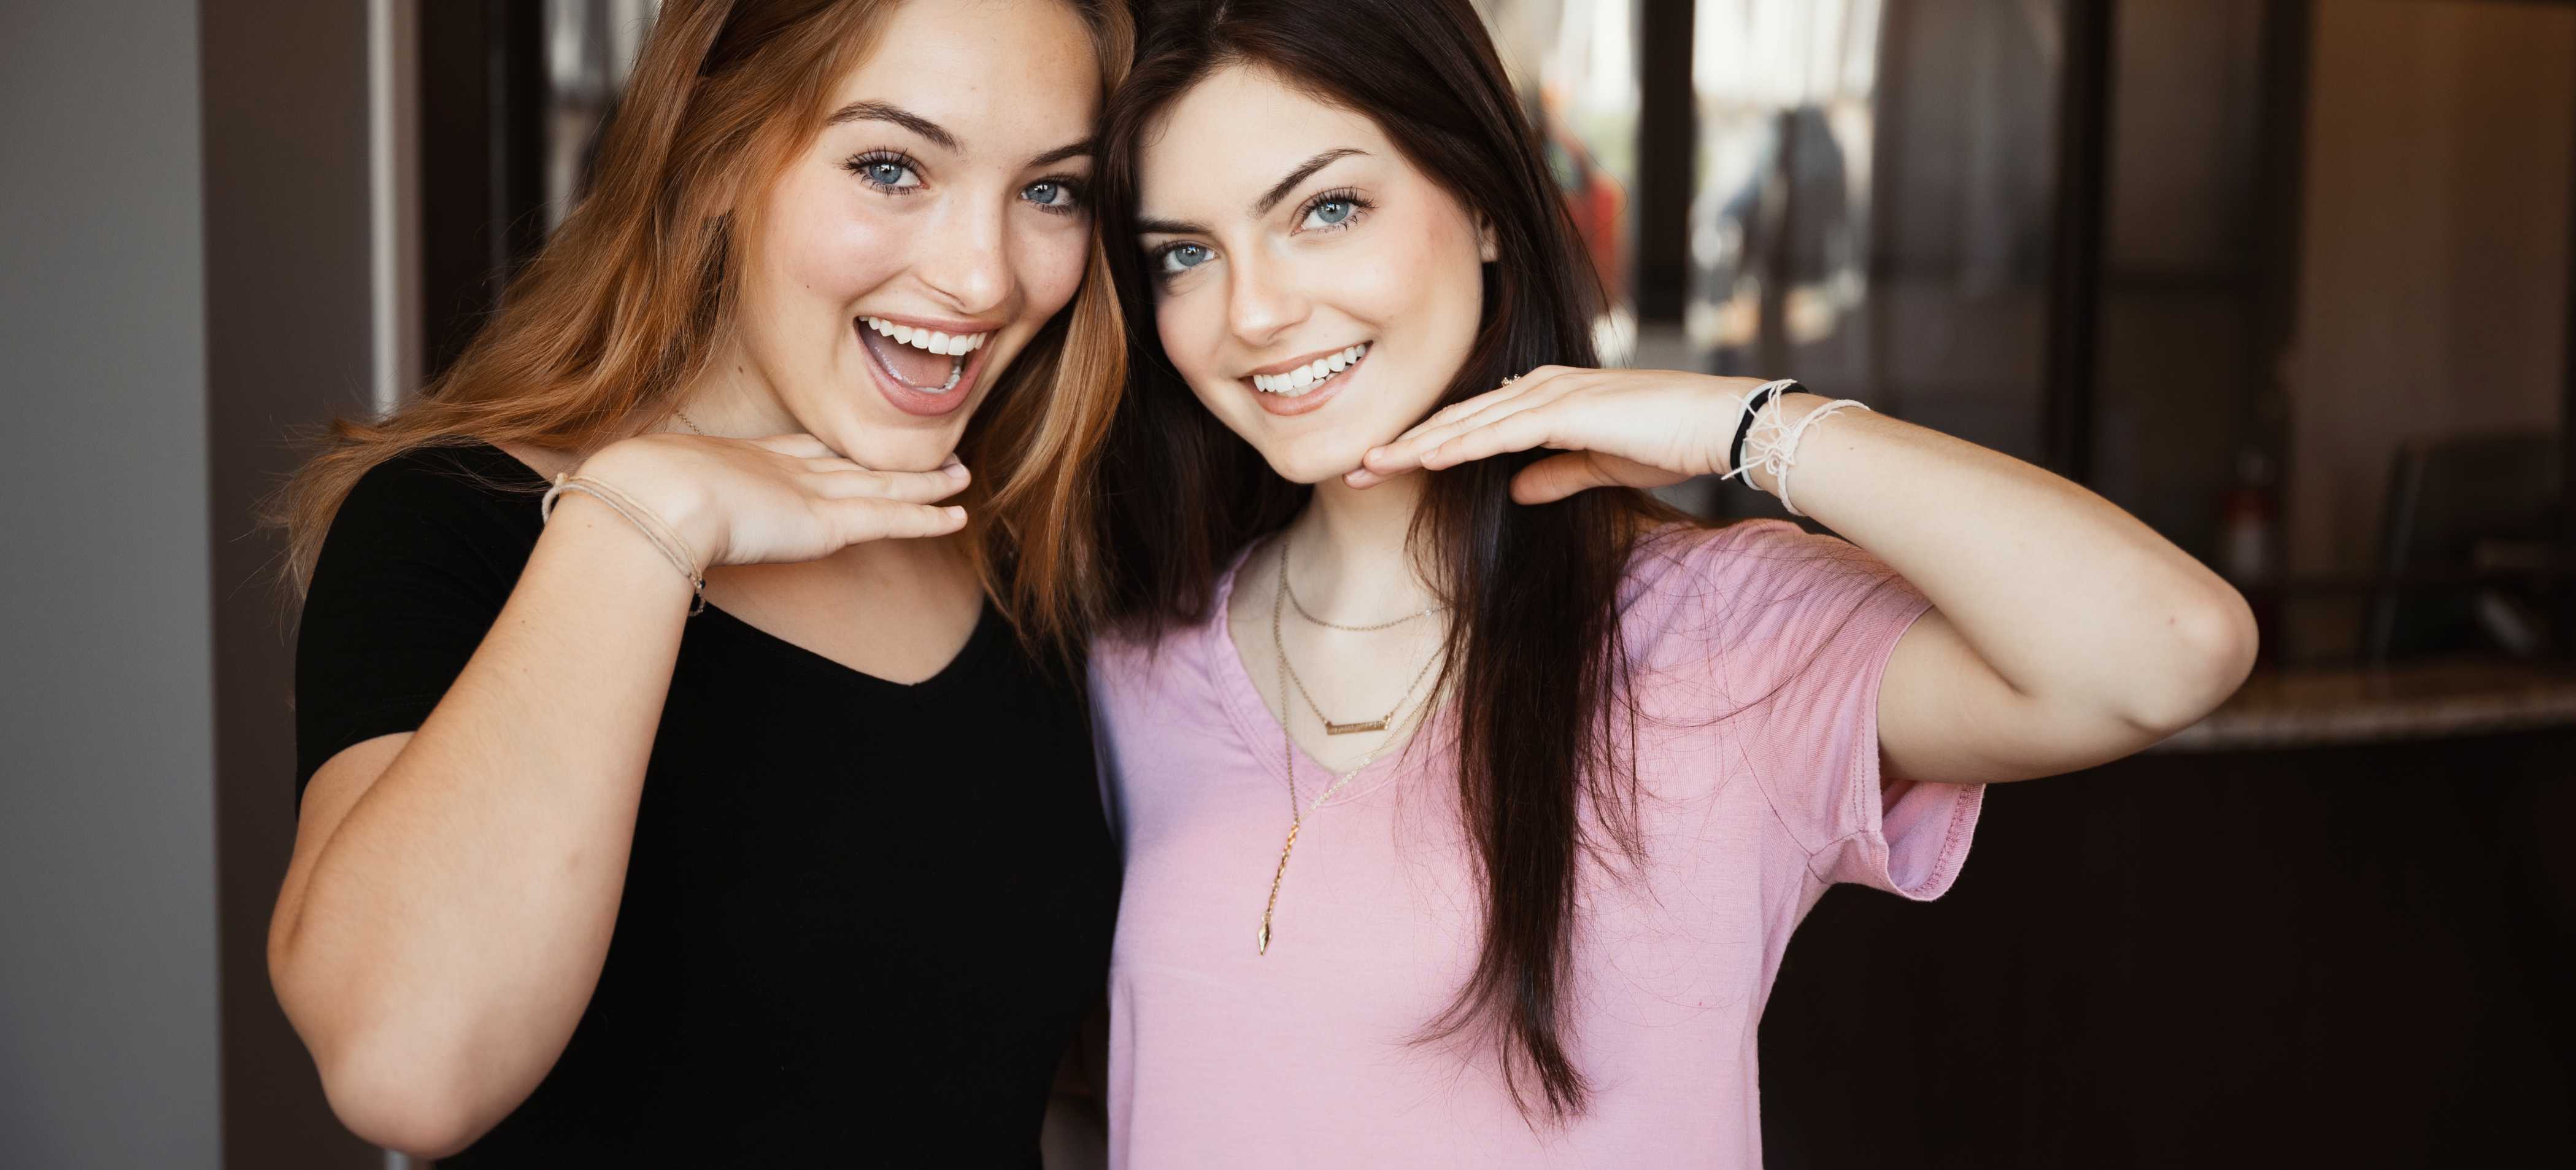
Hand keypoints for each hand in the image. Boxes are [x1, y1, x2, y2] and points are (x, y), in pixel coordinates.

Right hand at [573, 433, 968, 568]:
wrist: (648, 500)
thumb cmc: (629, 500)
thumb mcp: (632, 498)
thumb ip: (633, 509)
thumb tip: (590, 519)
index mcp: (735, 460)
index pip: (794, 453)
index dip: (825, 451)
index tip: (844, 447)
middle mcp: (780, 469)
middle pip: (847, 461)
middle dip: (884, 458)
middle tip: (923, 450)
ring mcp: (808, 492)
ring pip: (882, 484)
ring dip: (923, 481)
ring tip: (960, 474)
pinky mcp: (829, 520)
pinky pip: (893, 516)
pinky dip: (928, 515)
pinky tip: (958, 514)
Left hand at [1349, 367, 1772, 502]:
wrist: (1720, 423)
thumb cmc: (1670, 441)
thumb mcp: (1600, 465)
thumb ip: (1555, 474)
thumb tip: (1515, 490)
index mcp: (1544, 397)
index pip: (1470, 424)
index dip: (1423, 446)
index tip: (1381, 469)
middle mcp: (1539, 387)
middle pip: (1455, 420)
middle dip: (1402, 446)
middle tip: (1352, 469)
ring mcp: (1551, 395)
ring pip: (1467, 424)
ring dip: (1416, 446)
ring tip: (1369, 466)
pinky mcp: (1567, 410)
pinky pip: (1500, 432)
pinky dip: (1460, 445)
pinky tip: (1425, 458)